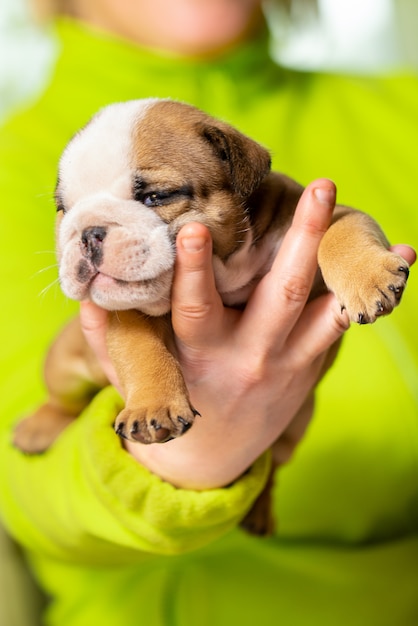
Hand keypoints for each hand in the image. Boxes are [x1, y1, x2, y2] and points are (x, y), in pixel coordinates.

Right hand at [80, 180, 415, 488]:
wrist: (213, 456)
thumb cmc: (174, 398)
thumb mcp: (137, 373)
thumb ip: (110, 337)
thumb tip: (87, 300)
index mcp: (200, 354)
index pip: (194, 307)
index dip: (193, 268)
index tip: (197, 228)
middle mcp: (249, 357)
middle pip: (279, 296)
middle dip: (300, 240)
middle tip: (320, 187)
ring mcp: (287, 364)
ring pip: (326, 312)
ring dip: (353, 268)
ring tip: (389, 236)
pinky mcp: (310, 367)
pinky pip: (342, 324)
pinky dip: (368, 292)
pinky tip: (399, 259)